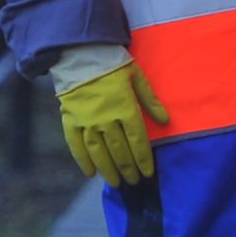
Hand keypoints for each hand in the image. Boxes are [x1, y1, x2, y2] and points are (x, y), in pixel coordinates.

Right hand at [58, 61, 168, 187]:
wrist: (80, 54)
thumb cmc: (113, 63)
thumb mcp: (137, 77)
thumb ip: (150, 101)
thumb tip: (165, 121)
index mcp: (125, 108)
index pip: (137, 140)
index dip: (143, 158)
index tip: (148, 172)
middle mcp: (106, 119)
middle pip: (119, 150)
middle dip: (128, 168)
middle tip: (134, 181)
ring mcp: (86, 121)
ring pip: (99, 152)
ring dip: (108, 169)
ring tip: (115, 182)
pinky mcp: (70, 121)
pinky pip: (76, 145)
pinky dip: (82, 161)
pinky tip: (90, 174)